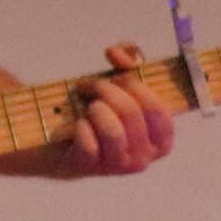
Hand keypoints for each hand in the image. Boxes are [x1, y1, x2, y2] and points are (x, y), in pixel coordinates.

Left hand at [52, 41, 175, 177]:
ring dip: (95, 108)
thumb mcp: (119, 87)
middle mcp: (143, 157)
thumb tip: (122, 52)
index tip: (118, 76)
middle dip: (106, 90)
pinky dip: (80, 126)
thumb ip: (129, 63)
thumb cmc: (98, 114)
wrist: (60, 145)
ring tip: (86, 105)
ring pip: (113, 131)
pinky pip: (88, 143)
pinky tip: (77, 124)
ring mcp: (116, 166)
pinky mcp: (89, 168)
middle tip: (89, 85)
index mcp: (160, 140)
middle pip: (131, 114)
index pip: (159, 111)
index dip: (137, 87)